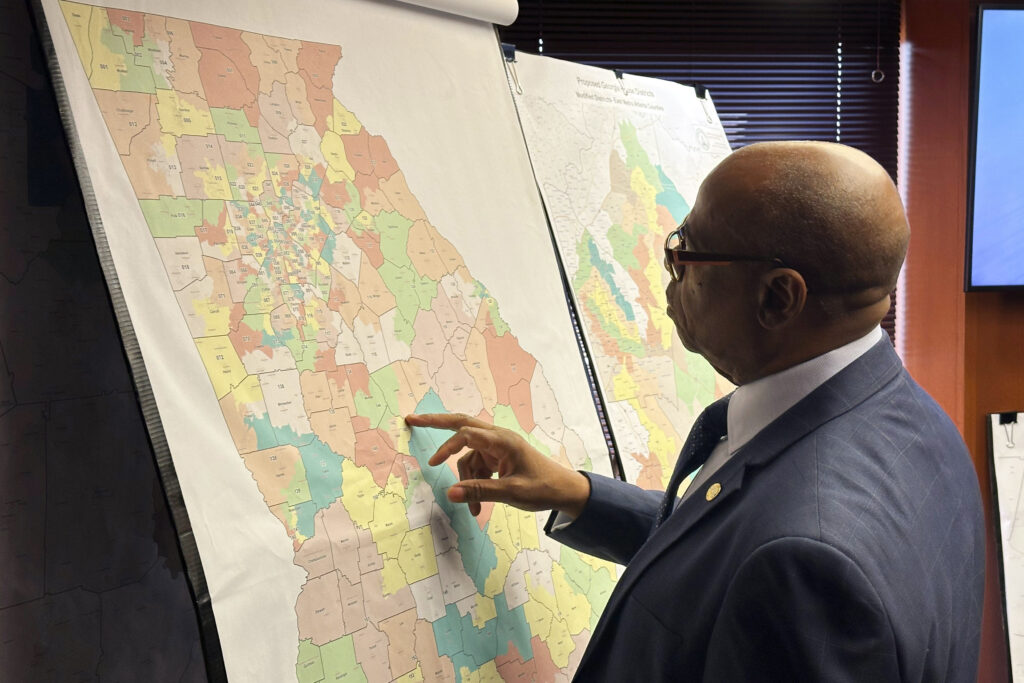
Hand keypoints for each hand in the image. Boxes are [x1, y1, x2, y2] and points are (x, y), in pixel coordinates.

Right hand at [404, 412, 590, 517]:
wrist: (565, 491)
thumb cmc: (542, 488)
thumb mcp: (510, 492)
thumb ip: (479, 492)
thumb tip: (449, 493)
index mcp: (502, 440)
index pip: (467, 434)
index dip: (447, 446)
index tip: (434, 463)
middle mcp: (498, 439)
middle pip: (462, 424)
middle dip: (437, 423)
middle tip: (411, 419)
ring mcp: (497, 448)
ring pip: (468, 459)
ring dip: (467, 483)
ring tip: (476, 511)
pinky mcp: (498, 458)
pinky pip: (477, 467)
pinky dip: (474, 484)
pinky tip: (480, 506)